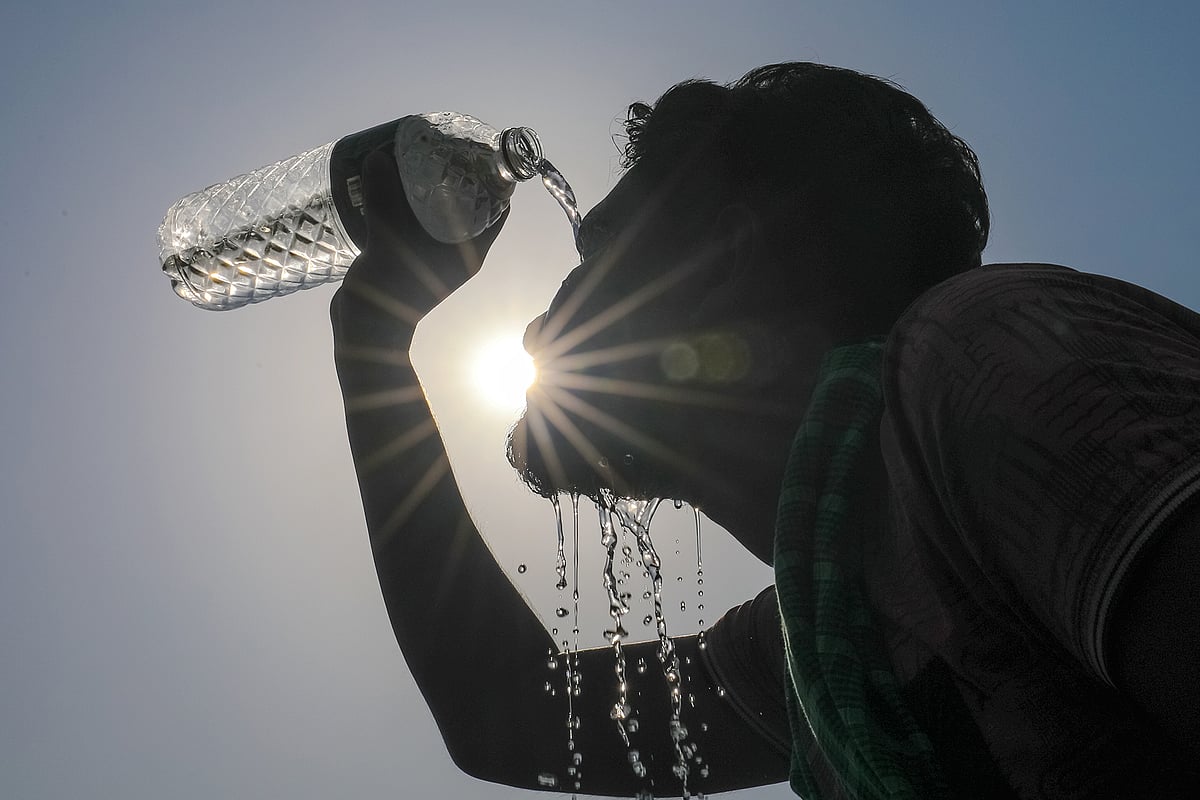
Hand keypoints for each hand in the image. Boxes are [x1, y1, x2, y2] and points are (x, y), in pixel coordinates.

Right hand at [331, 148, 508, 339]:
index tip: (478, 147)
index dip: (494, 176)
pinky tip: (387, 179)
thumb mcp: (388, 240)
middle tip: (439, 142)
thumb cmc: (388, 293)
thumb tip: (378, 157)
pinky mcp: (406, 254)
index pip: (497, 208)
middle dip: (455, 173)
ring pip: (437, 210)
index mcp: (470, 251)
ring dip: (426, 185)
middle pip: (467, 203)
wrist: (364, 332)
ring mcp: (431, 253)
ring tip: (411, 153)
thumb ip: (385, 199)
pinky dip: (404, 199)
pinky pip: (412, 219)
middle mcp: (455, 251)